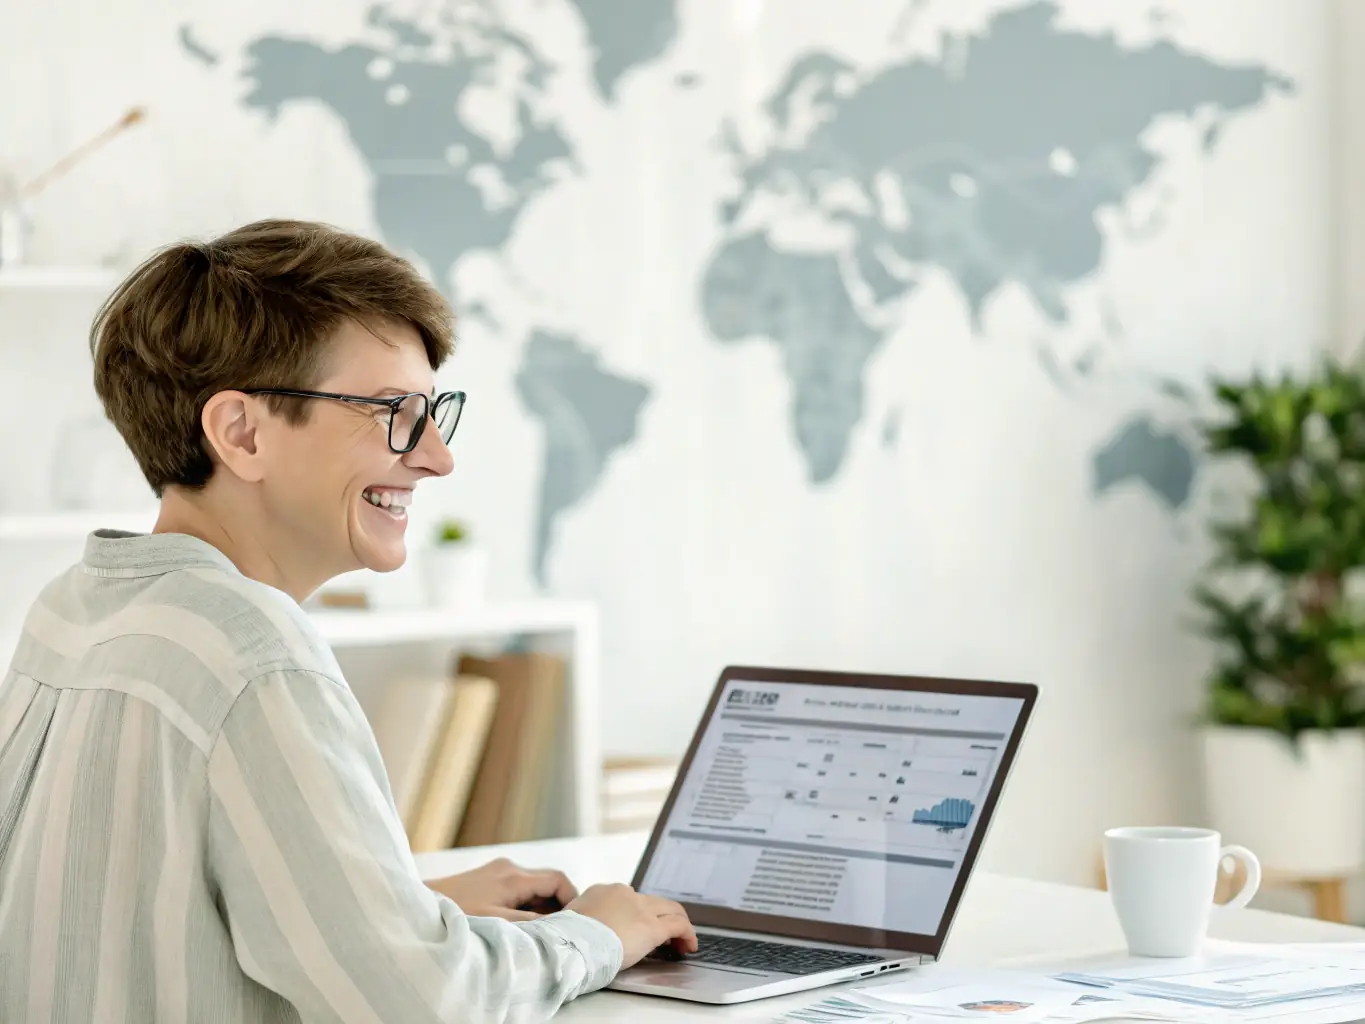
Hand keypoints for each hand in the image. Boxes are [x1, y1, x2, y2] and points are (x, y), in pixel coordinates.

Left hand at [427, 857, 577, 921]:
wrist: (421, 905)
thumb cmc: (458, 914)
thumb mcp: (498, 923)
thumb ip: (530, 923)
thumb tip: (559, 925)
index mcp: (514, 876)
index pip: (558, 879)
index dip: (572, 898)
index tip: (575, 920)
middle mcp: (509, 867)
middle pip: (548, 880)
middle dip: (558, 903)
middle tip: (560, 927)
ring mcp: (499, 870)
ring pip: (534, 884)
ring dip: (541, 904)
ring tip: (539, 928)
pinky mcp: (489, 876)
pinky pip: (519, 886)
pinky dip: (527, 901)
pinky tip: (519, 921)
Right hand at [566, 883, 697, 967]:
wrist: (572, 943)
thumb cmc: (566, 938)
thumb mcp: (572, 921)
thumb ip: (585, 920)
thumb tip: (586, 930)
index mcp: (603, 892)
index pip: (629, 899)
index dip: (639, 913)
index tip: (639, 927)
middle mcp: (625, 894)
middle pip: (653, 902)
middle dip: (663, 916)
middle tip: (668, 935)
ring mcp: (640, 909)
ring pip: (671, 909)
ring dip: (679, 924)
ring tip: (682, 941)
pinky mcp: (652, 927)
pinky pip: (678, 926)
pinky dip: (687, 934)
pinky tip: (689, 946)